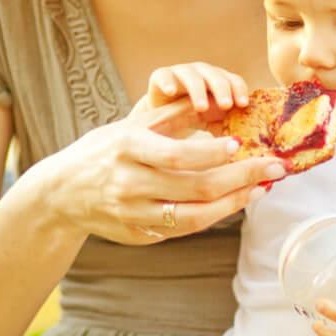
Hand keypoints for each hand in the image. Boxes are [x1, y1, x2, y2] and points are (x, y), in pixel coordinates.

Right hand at [18, 98, 283, 245]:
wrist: (60, 193)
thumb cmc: (103, 150)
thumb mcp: (130, 124)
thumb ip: (172, 114)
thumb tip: (216, 100)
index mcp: (127, 148)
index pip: (176, 155)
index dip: (211, 153)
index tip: (241, 144)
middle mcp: (129, 183)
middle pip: (194, 188)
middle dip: (241, 178)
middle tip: (275, 169)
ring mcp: (133, 214)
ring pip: (193, 216)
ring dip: (234, 203)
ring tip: (260, 189)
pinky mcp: (138, 234)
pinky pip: (182, 229)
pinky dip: (212, 216)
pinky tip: (234, 202)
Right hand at [142, 62, 249, 118]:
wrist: (160, 116)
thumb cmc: (192, 118)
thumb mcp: (211, 123)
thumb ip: (226, 127)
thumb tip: (243, 144)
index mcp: (219, 83)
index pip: (233, 81)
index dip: (239, 90)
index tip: (243, 104)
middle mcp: (202, 74)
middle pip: (215, 76)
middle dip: (222, 90)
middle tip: (226, 105)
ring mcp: (181, 73)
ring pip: (192, 77)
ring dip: (198, 90)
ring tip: (202, 107)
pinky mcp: (161, 76)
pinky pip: (164, 76)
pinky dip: (168, 82)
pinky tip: (171, 92)